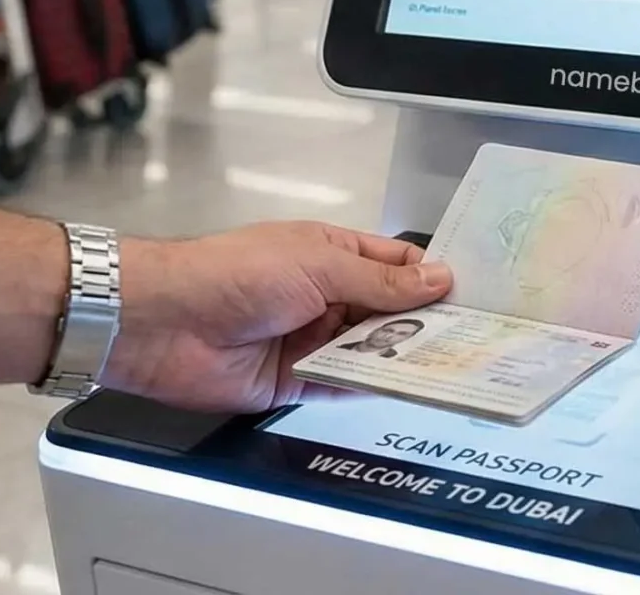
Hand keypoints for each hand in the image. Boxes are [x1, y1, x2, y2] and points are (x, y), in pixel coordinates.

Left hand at [102, 222, 452, 411]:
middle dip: (424, 321)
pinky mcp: (297, 380)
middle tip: (476, 334)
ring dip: (404, 355)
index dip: (430, 277)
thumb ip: (379, 283)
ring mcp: (311, 338)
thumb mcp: (318, 265)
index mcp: (330, 252)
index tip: (472, 293)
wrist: (164, 324)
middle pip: (388, 311)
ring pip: (371, 350)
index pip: (393, 265)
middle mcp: (324, 294)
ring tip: (455, 362)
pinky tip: (409, 386)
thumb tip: (436, 279)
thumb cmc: (232, 272)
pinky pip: (345, 383)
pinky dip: (374, 384)